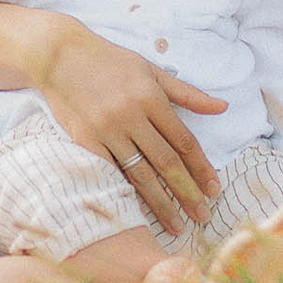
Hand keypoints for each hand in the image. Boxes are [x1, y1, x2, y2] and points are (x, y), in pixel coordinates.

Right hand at [31, 21, 226, 232]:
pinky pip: (111, 173)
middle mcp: (131, 116)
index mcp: (151, 98)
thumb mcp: (151, 70)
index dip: (202, 168)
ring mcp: (106, 131)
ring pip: (139, 174)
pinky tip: (139, 213)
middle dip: (187, 193)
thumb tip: (223, 106)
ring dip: (160, 203)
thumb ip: (187, 93)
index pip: (184, 141)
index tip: (215, 190)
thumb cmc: (110, 61)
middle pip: (166, 163)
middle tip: (203, 216)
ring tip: (176, 225)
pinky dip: (126, 193)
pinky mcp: (84, 142)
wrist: (59, 57)